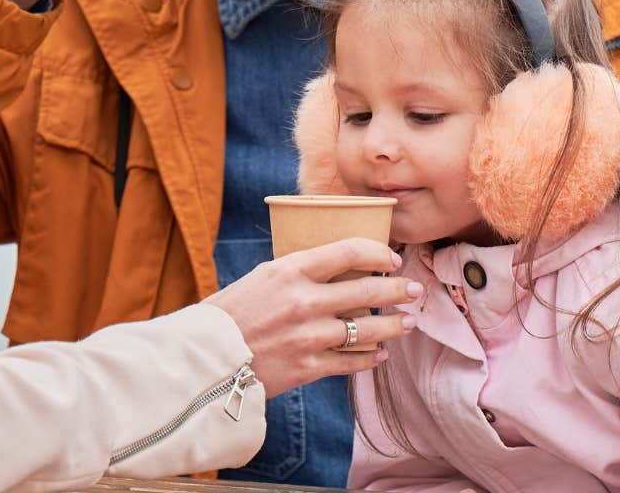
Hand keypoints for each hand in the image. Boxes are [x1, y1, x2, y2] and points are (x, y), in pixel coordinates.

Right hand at [203, 237, 421, 397]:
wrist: (205, 358)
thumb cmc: (229, 314)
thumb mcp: (261, 278)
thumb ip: (298, 273)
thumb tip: (337, 269)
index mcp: (290, 270)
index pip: (349, 251)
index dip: (378, 253)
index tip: (391, 258)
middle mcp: (304, 301)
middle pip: (368, 290)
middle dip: (398, 289)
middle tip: (414, 289)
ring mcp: (309, 336)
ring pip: (368, 329)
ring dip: (394, 325)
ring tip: (408, 322)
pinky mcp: (308, 368)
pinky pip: (352, 361)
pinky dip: (371, 358)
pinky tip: (381, 354)